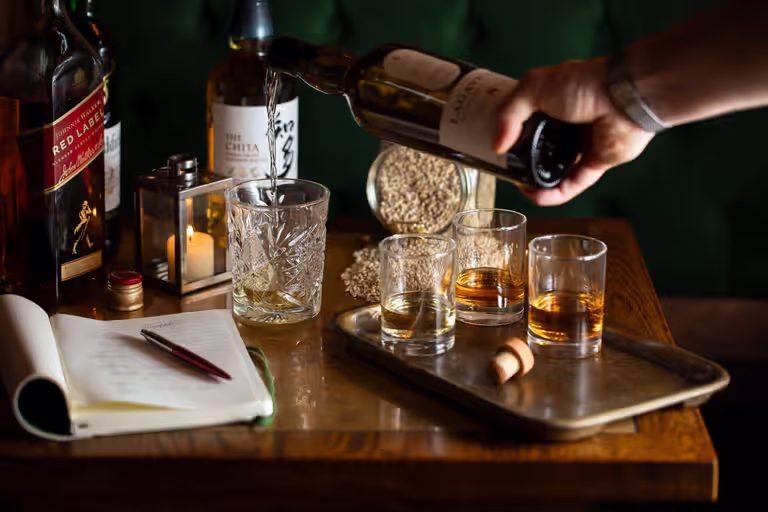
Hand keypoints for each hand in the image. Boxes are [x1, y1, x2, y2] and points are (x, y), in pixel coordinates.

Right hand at [493, 58, 654, 205]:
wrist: (624, 95)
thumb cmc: (584, 84)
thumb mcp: (533, 87)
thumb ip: (509, 113)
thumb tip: (497, 144)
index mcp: (553, 104)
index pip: (528, 124)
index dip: (512, 137)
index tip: (498, 149)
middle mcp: (569, 125)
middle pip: (542, 150)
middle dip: (525, 164)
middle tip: (509, 171)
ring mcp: (584, 145)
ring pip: (557, 171)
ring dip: (539, 184)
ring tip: (522, 189)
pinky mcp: (598, 163)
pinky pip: (573, 184)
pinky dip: (555, 194)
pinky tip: (536, 197)